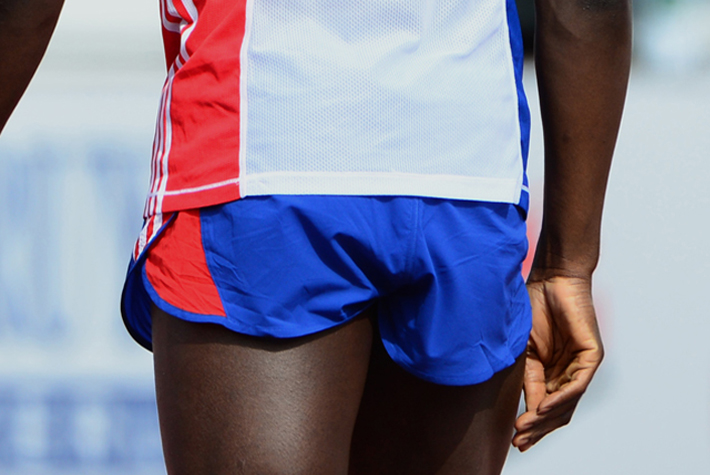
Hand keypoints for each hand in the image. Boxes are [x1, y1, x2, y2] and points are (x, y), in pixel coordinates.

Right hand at [511, 275, 603, 451]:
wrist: (550, 279)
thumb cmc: (533, 308)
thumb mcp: (525, 351)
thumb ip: (528, 379)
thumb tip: (526, 409)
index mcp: (552, 372)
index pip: (546, 407)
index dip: (532, 425)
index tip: (514, 440)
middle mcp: (569, 372)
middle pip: (558, 411)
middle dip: (538, 429)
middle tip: (520, 443)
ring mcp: (582, 365)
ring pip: (568, 402)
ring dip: (547, 419)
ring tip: (527, 429)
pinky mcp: (592, 355)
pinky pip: (578, 384)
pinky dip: (561, 398)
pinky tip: (544, 408)